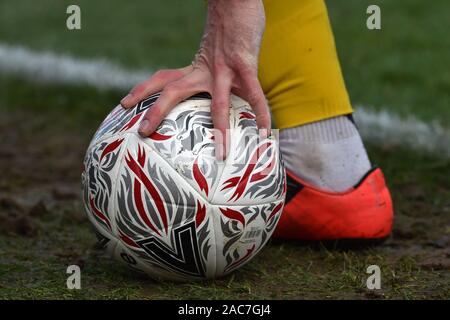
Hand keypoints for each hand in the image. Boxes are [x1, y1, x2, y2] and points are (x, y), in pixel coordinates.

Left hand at [120, 0, 269, 159]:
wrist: (236, 0)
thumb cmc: (227, 26)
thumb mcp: (211, 50)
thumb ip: (208, 68)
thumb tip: (211, 86)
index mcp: (195, 67)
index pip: (163, 79)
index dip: (142, 91)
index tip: (125, 103)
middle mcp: (204, 70)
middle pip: (173, 91)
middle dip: (156, 111)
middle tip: (141, 131)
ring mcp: (224, 70)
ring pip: (218, 103)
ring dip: (221, 129)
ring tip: (223, 153)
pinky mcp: (245, 66)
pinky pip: (255, 95)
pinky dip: (261, 113)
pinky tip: (265, 131)